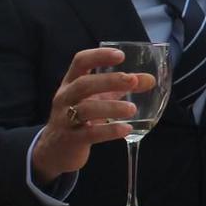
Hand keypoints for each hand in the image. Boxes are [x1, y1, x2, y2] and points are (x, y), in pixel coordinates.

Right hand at [29, 46, 155, 180]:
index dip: (99, 55)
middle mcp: (65, 98)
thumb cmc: (78, 118)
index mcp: (70, 82)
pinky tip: (126, 129)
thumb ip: (120, 88)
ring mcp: (64, 119)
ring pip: (86, 109)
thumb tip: (150, 79)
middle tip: (132, 81)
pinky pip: (90, 134)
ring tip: (132, 109)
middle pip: (84, 84)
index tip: (120, 55)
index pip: (80, 61)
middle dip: (109, 81)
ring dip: (111, 107)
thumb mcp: (96, 99)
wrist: (55, 151)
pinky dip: (109, 131)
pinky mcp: (71, 140)